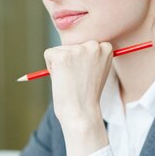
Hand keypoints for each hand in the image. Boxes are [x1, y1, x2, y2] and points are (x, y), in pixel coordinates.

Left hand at [44, 41, 111, 155]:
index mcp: (106, 48)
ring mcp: (77, 50)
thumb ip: (91, 56)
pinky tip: (61, 79)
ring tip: (70, 80)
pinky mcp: (62, 56)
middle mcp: (93, 45)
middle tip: (76, 79)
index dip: (82, 60)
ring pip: (60, 49)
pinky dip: (49, 67)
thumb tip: (73, 45)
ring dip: (60, 64)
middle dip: (70, 59)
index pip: (86, 43)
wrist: (81, 112)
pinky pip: (49, 54)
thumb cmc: (87, 96)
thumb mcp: (97, 71)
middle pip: (73, 44)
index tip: (84, 74)